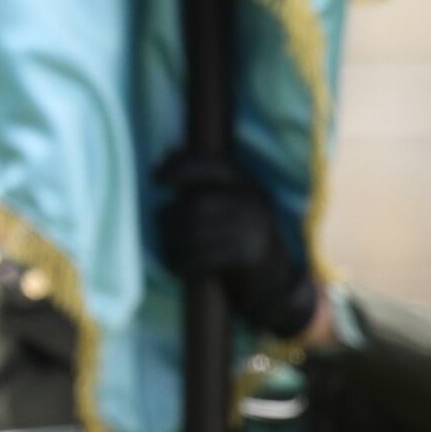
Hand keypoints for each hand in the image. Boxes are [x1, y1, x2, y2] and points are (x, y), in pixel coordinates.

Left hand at [154, 151, 317, 341]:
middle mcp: (253, 202)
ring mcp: (252, 228)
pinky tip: (177, 266)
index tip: (156, 178)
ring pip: (196, 230)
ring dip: (172, 243)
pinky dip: (182, 263)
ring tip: (168, 249)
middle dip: (170, 217)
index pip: (212, 166)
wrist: (274, 280)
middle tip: (161, 228)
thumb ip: (207, 184)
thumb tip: (168, 151)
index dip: (181, 167)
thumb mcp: (231, 206)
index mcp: (248, 185)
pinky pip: (202, 257)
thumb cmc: (240, 239)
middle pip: (197, 204)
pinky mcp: (247, 255)